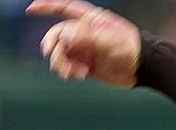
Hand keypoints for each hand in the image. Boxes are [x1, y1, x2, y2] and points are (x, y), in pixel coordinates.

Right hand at [26, 0, 141, 86]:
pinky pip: (69, 68)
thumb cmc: (131, 48)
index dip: (47, 7)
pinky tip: (78, 76)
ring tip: (74, 73)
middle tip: (53, 56)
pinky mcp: (87, 66)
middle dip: (53, 47)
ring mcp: (85, 49)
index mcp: (91, 20)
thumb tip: (63, 36)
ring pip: (61, 54)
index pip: (64, 9)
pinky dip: (69, 72)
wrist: (145, 68)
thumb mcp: (109, 40)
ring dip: (61, 63)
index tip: (30, 10)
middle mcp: (85, 33)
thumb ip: (86, 37)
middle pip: (57, 36)